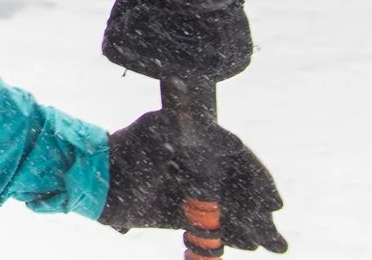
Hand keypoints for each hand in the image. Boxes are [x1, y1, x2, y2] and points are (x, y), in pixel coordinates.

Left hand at [101, 110, 286, 252]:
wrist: (93, 183)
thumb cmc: (126, 154)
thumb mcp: (158, 135)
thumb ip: (185, 125)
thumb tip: (223, 129)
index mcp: (195, 137)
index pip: (237, 156)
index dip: (258, 178)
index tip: (272, 202)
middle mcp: (196, 162)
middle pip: (238, 185)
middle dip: (260, 210)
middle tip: (277, 233)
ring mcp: (189, 188)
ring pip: (229, 207)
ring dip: (253, 226)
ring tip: (274, 245)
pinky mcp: (180, 212)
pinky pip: (211, 224)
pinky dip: (230, 234)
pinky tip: (248, 244)